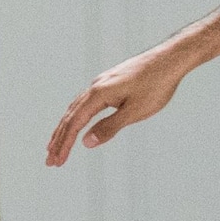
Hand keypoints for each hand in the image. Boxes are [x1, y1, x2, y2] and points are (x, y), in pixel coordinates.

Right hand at [44, 42, 192, 167]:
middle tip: (50, 160)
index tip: (56, 162)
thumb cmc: (156, 85)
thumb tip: (85, 143)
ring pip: (76, 108)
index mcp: (98, 94)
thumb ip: (109, 127)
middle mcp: (95, 87)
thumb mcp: (135, 112)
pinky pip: (85, 102)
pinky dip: (76, 116)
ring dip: (64, 128)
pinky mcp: (109, 82)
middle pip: (70, 116)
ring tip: (56, 144)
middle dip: (58, 139)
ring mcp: (101, 83)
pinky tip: (77, 121)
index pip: (74, 123)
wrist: (169, 59)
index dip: (64, 144)